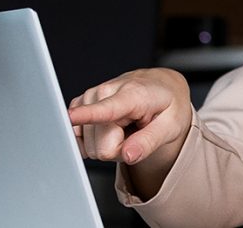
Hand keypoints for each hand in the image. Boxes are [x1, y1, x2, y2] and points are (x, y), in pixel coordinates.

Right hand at [67, 68, 191, 166]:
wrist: (161, 87)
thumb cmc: (168, 106)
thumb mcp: (172, 126)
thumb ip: (149, 142)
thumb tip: (128, 156)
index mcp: (132, 94)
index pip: (106, 109)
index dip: (86, 114)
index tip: (70, 117)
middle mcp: (105, 92)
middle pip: (100, 146)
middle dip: (118, 149)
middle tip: (135, 134)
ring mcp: (89, 97)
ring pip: (89, 146)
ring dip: (108, 144)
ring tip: (126, 128)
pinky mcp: (79, 104)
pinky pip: (78, 138)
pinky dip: (95, 140)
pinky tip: (109, 128)